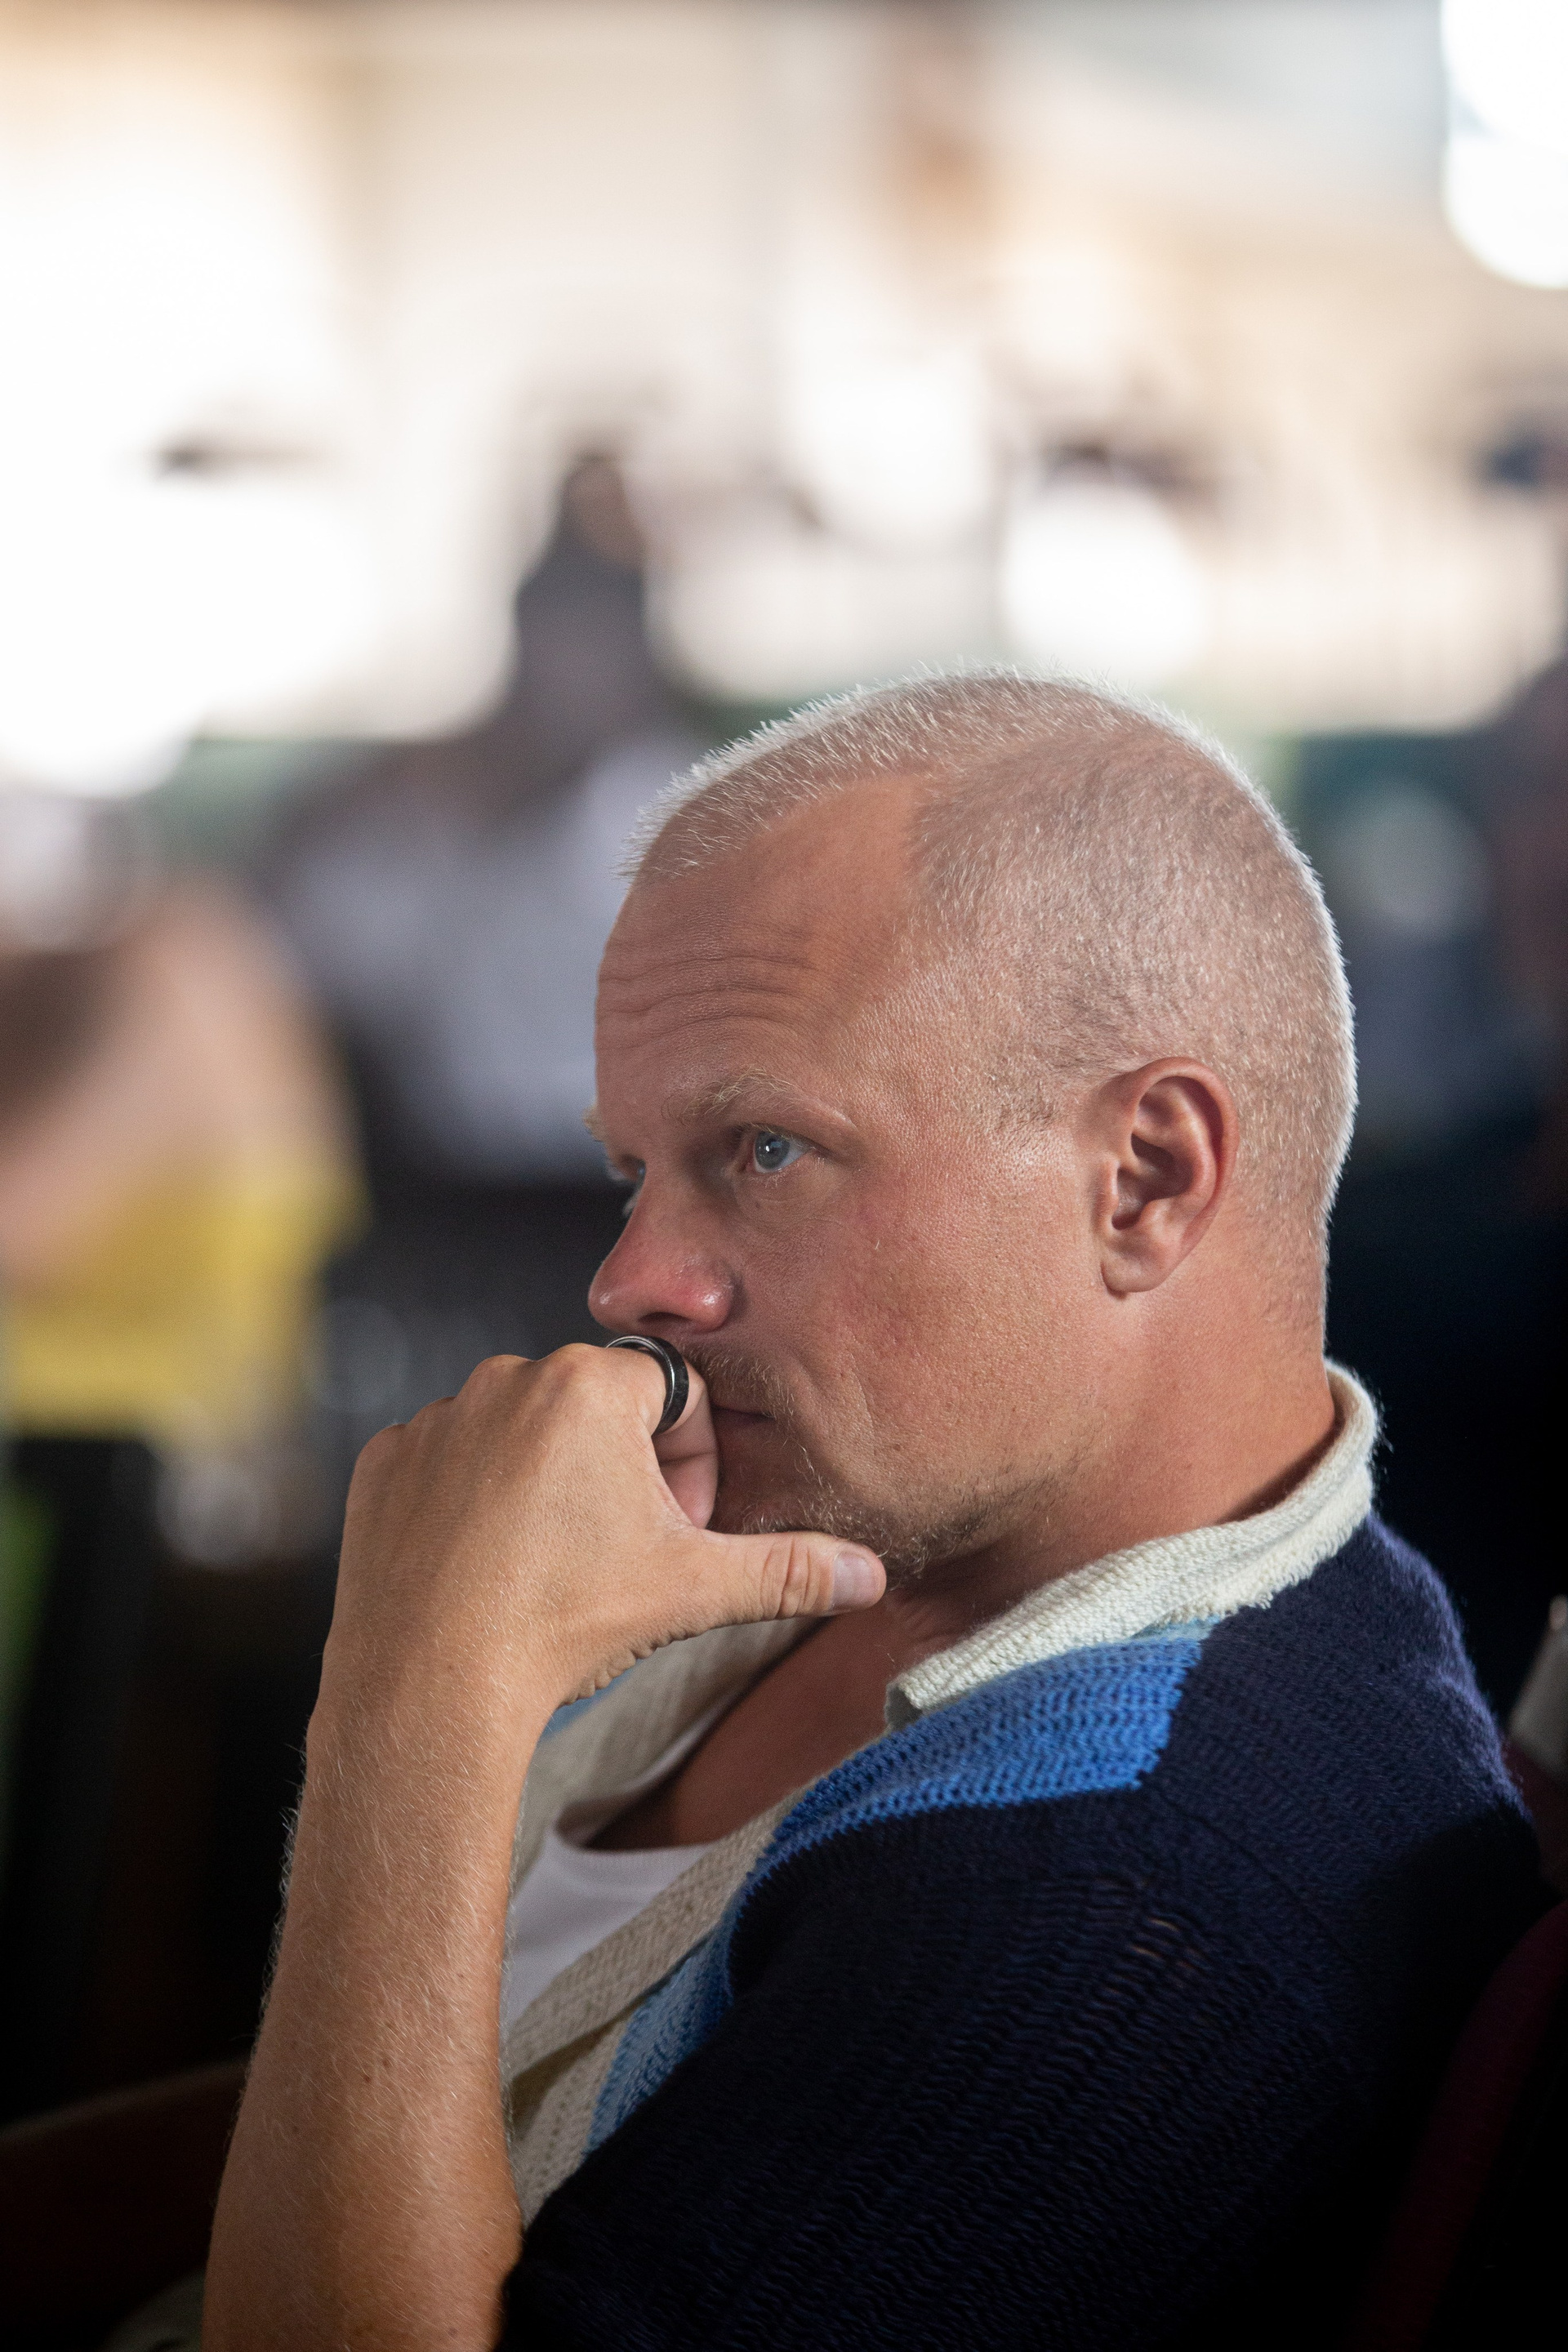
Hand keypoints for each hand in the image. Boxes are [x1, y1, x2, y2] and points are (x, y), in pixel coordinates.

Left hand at [322, 1343, 884, 1745]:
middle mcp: (507, 1377)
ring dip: (547, 1480)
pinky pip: (448, 1459)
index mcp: (590, 1384)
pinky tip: (486, 1563)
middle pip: (597, 1410)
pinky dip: (472, 1499)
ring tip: (550, 1565)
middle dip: (621, 1471)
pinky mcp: (385, 1459)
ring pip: (521, 1431)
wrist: (430, 1685)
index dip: (690, 1464)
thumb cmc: (566, 1624)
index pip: (675, 1394)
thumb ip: (788, 1569)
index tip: (677, 1529)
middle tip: (620, 1554)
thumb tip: (870, 1575)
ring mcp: (437, 1416)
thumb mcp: (693, 1590)